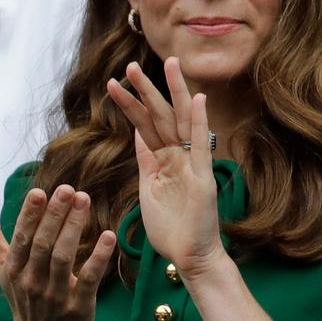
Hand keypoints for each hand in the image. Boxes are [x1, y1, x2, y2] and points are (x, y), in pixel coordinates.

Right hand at [0, 186, 116, 320]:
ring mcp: (55, 294)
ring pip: (62, 257)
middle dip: (53, 215)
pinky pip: (88, 279)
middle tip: (67, 189)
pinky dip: (98, 257)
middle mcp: (31, 280)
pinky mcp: (78, 305)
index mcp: (14, 269)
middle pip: (42, 245)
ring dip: (74, 227)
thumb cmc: (22, 296)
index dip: (29, 215)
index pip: (21, 239)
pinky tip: (108, 236)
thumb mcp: (2, 268)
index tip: (38, 191)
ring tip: (83, 200)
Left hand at [107, 57, 224, 279]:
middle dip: (147, 90)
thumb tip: (137, 134)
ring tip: (163, 66)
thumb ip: (147, 160)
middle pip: (162, 116)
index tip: (119, 81)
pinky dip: (200, 122)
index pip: (147, 124)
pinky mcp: (202, 178)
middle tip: (132, 65)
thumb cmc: (171, 227)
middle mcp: (179, 156)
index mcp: (165, 159)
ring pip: (179, 123)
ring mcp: (192, 165)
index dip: (132, 103)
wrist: (191, 255)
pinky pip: (199, 147)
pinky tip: (198, 100)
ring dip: (170, 94)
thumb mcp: (150, 188)